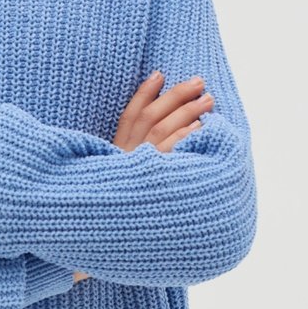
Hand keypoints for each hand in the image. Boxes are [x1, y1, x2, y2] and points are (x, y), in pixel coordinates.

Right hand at [73, 70, 213, 283]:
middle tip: (198, 82)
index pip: (129, 116)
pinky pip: (172, 154)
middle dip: (175, 96)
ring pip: (164, 131)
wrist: (99, 233)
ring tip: (208, 100)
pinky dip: (186, 139)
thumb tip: (142, 144)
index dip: (143, 94)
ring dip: (188, 112)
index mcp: (114, 152)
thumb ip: (125, 159)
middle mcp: (126, 156)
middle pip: (151, 118)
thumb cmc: (112, 208)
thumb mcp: (110, 178)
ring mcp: (140, 168)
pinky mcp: (154, 181)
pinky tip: (201, 129)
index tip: (159, 74)